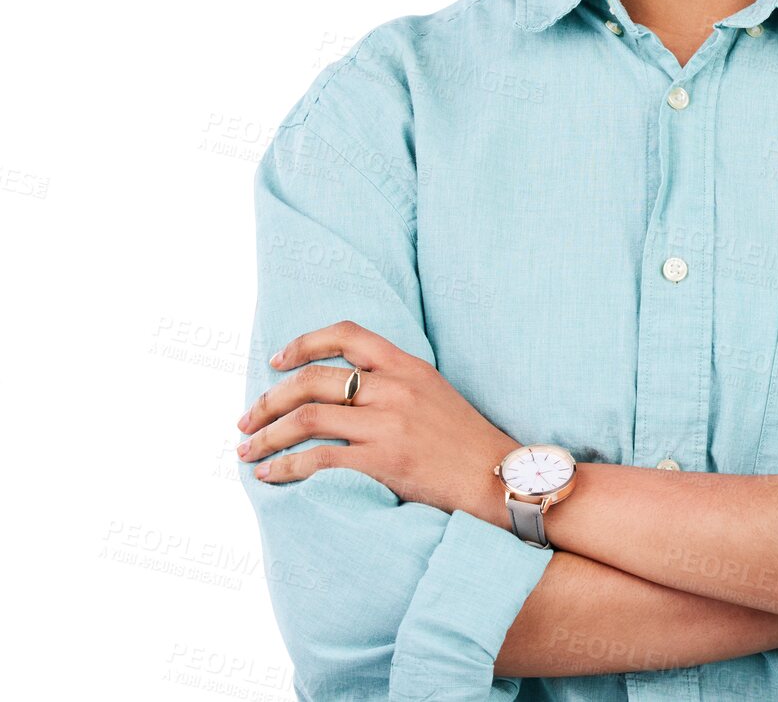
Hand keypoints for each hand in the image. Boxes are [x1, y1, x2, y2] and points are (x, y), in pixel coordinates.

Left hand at [235, 319, 517, 523]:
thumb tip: (346, 388)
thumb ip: (396, 382)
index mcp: (407, 365)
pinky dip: (285, 467)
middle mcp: (394, 387)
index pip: (347, 334)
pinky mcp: (383, 461)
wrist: (498, 476)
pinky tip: (270, 476)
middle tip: (245, 421)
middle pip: (313, 379)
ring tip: (247, 451)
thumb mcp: (434, 392)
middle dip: (268, 400)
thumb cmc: (466, 441)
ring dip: (267, 435)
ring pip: (308, 417)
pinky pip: (318, 460)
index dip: (304, 343)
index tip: (276, 361)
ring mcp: (388, 423)